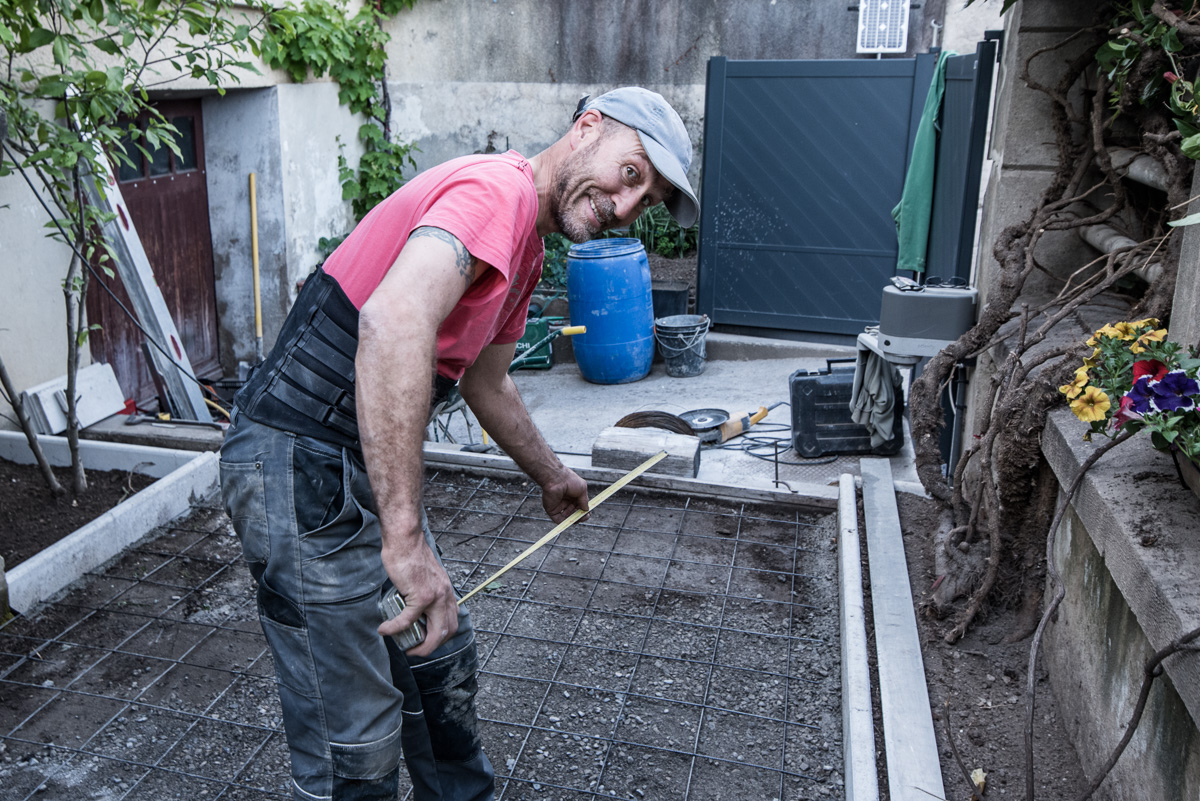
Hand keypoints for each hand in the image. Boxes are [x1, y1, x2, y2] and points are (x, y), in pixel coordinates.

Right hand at [378, 537, 458, 656]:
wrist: (405, 541)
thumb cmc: (410, 556)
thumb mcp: (426, 577)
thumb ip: (426, 591)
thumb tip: (416, 608)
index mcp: (447, 592)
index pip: (453, 621)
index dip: (442, 637)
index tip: (427, 641)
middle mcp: (445, 595)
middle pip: (447, 632)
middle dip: (432, 647)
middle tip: (416, 651)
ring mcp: (434, 597)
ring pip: (434, 633)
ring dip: (420, 646)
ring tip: (405, 648)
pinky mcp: (419, 595)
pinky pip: (407, 620)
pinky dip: (395, 628)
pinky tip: (384, 629)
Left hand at [541, 467, 589, 522]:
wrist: (556, 479)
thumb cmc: (570, 481)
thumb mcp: (582, 490)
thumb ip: (584, 501)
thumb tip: (586, 510)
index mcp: (573, 495)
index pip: (579, 506)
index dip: (584, 511)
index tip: (588, 514)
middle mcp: (566, 501)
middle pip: (574, 513)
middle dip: (580, 516)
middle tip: (584, 516)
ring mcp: (559, 506)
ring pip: (567, 517)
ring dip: (574, 519)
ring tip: (578, 517)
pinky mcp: (552, 510)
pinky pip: (558, 520)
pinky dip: (564, 523)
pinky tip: (571, 522)